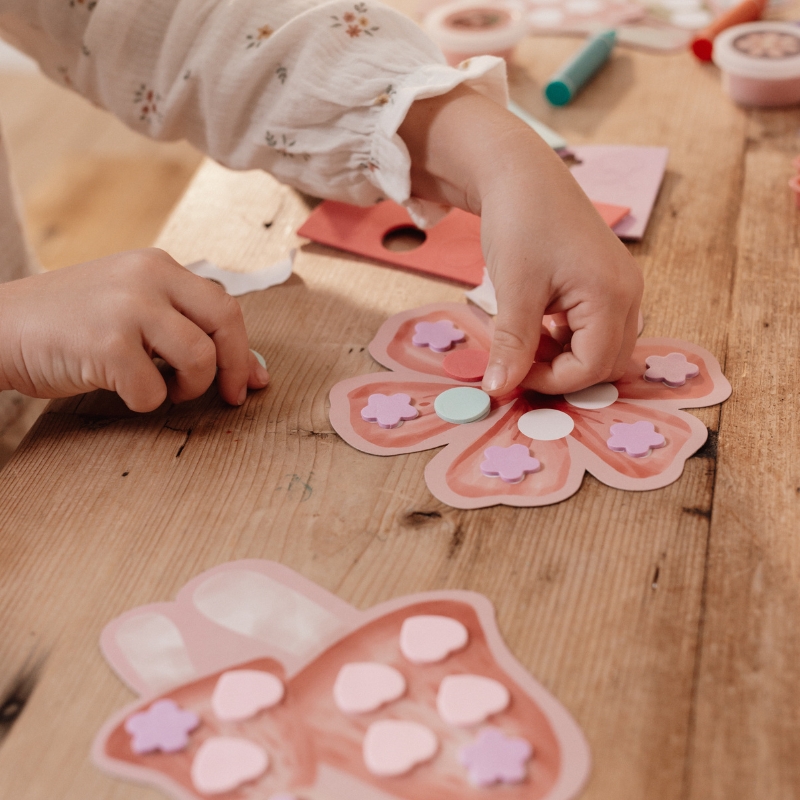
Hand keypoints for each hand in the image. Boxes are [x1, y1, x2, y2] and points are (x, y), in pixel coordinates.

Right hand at [0, 248, 269, 411]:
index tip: (252, 379)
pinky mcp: (106, 343)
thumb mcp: (128, 303)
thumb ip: (179, 323)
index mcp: (157, 265)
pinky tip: (123, 390)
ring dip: (190, 386)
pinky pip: (154, 389)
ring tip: (165, 389)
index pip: (224, 304)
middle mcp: (148, 277)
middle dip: (237, 365)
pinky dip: (146, 402)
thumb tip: (243, 368)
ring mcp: (127, 308)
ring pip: (200, 356)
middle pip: (226, 321)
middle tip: (231, 396)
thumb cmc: (68, 324)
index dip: (244, 347)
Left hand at [399, 85, 642, 395]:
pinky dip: (568, 338)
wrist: (521, 171)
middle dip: (563, 372)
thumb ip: (512, 345)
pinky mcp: (607, 282)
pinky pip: (597, 328)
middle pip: (606, 363)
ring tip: (526, 340)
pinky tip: (537, 325)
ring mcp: (621, 286)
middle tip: (520, 360)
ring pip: (603, 348)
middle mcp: (628, 294)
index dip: (551, 381)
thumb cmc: (521, 221)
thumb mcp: (514, 289)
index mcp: (612, 296)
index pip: (593, 367)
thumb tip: (498, 389)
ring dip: (565, 357)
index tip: (512, 373)